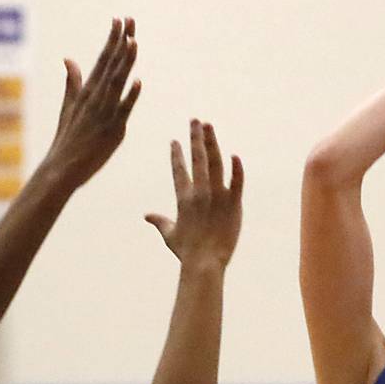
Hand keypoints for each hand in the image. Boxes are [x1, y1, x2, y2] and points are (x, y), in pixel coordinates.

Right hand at [44, 17, 141, 187]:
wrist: (61, 169)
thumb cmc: (67, 140)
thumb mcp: (69, 107)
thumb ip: (72, 82)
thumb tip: (69, 58)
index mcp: (86, 92)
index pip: (102, 60)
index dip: (112, 40)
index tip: (120, 20)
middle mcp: (95, 99)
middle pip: (111, 65)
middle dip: (120, 42)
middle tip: (130, 19)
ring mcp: (104, 114)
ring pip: (117, 83)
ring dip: (125, 62)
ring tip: (133, 42)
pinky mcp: (112, 131)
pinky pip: (122, 111)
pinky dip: (129, 97)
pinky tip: (137, 81)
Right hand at [146, 120, 243, 268]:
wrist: (204, 263)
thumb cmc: (186, 251)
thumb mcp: (170, 235)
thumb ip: (159, 221)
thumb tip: (147, 216)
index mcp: (183, 198)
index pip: (179, 170)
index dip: (176, 154)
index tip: (175, 141)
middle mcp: (199, 193)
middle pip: (198, 158)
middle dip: (195, 138)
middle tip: (195, 121)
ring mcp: (217, 196)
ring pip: (215, 163)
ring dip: (212, 143)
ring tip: (209, 127)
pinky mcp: (233, 203)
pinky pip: (237, 181)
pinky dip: (237, 168)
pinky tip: (235, 155)